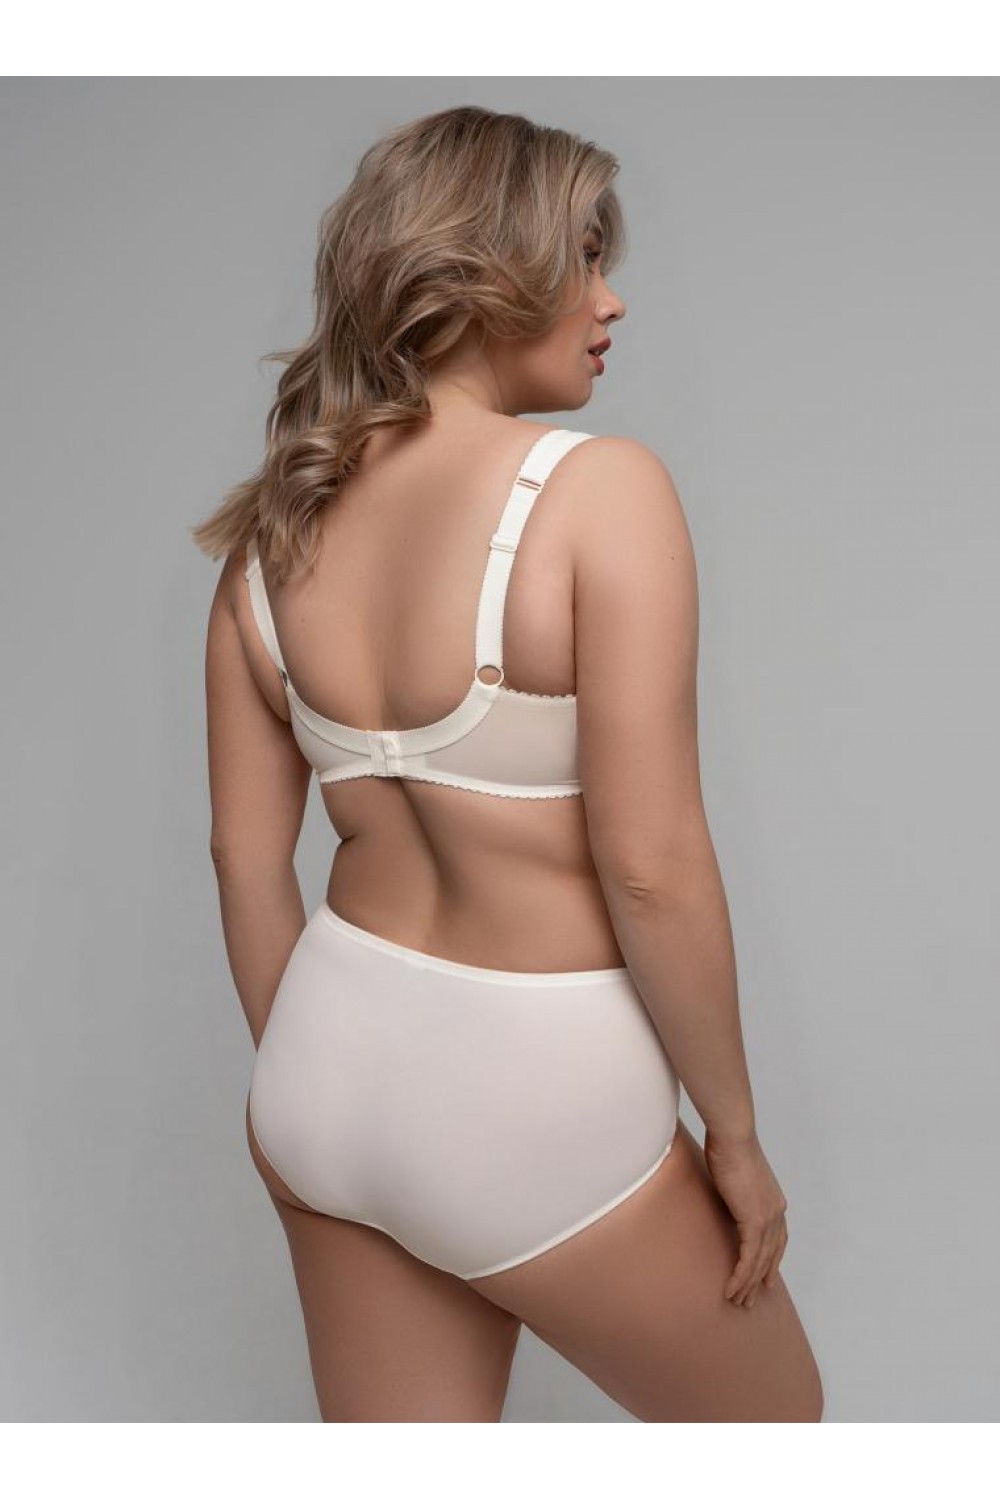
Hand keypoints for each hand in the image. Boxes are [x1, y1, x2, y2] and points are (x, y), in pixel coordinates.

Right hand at [703, 1128, 788, 1308]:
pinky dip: (741, 1276)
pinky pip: (749, 1257)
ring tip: (738, 1302)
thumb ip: (734, 1192)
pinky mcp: (754, 1220)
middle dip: (760, 1280)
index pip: (777, 1240)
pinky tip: (732, 1288)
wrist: (733, 1135)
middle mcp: (776, 1212)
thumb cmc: (729, 1146)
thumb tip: (723, 1196)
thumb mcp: (735, 1175)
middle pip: (771, 1255)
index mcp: (774, 1202)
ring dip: (748, 1284)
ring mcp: (768, 1217)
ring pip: (760, 1261)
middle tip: (750, 1300)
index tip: (767, 1279)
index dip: (771, 1261)